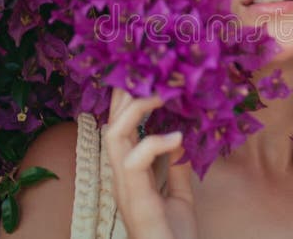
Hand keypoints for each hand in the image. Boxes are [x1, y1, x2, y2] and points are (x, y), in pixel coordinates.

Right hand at [104, 89, 198, 238]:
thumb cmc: (173, 235)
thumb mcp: (179, 195)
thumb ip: (177, 168)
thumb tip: (180, 139)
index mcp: (130, 172)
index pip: (121, 127)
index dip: (126, 100)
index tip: (143, 74)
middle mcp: (121, 175)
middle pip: (111, 123)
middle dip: (125, 95)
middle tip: (148, 72)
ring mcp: (125, 186)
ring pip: (113, 136)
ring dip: (135, 111)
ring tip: (161, 96)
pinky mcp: (135, 198)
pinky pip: (134, 161)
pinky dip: (155, 143)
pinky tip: (177, 138)